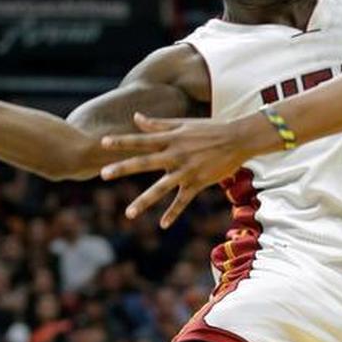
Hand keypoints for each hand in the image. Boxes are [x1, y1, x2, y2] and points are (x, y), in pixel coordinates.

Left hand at [99, 113, 272, 227]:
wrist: (238, 139)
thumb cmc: (210, 128)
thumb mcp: (183, 124)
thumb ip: (158, 124)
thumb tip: (136, 117)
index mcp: (171, 138)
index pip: (142, 139)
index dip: (123, 141)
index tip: (103, 143)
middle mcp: (176, 154)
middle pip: (145, 162)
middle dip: (123, 168)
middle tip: (103, 173)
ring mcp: (187, 170)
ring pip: (161, 188)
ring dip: (144, 201)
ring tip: (129, 214)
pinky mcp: (198, 183)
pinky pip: (183, 201)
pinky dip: (173, 213)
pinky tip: (163, 224)